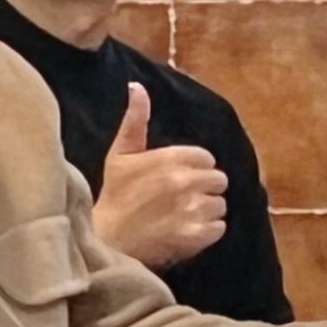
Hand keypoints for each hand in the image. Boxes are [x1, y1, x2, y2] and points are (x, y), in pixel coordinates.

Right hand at [88, 86, 227, 270]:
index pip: (206, 158)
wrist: (105, 240)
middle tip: (180, 199)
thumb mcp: (121, 154)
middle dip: (203, 189)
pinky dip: (207, 231)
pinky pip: (219, 227)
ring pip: (220, 204)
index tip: (176, 179)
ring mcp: (192, 209)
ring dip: (205, 211)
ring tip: (181, 217)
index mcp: (171, 158)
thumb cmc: (115, 195)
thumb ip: (135, 120)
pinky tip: (187, 232)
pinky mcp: (195, 235)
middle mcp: (185, 181)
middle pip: (218, 180)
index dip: (194, 169)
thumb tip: (137, 86)